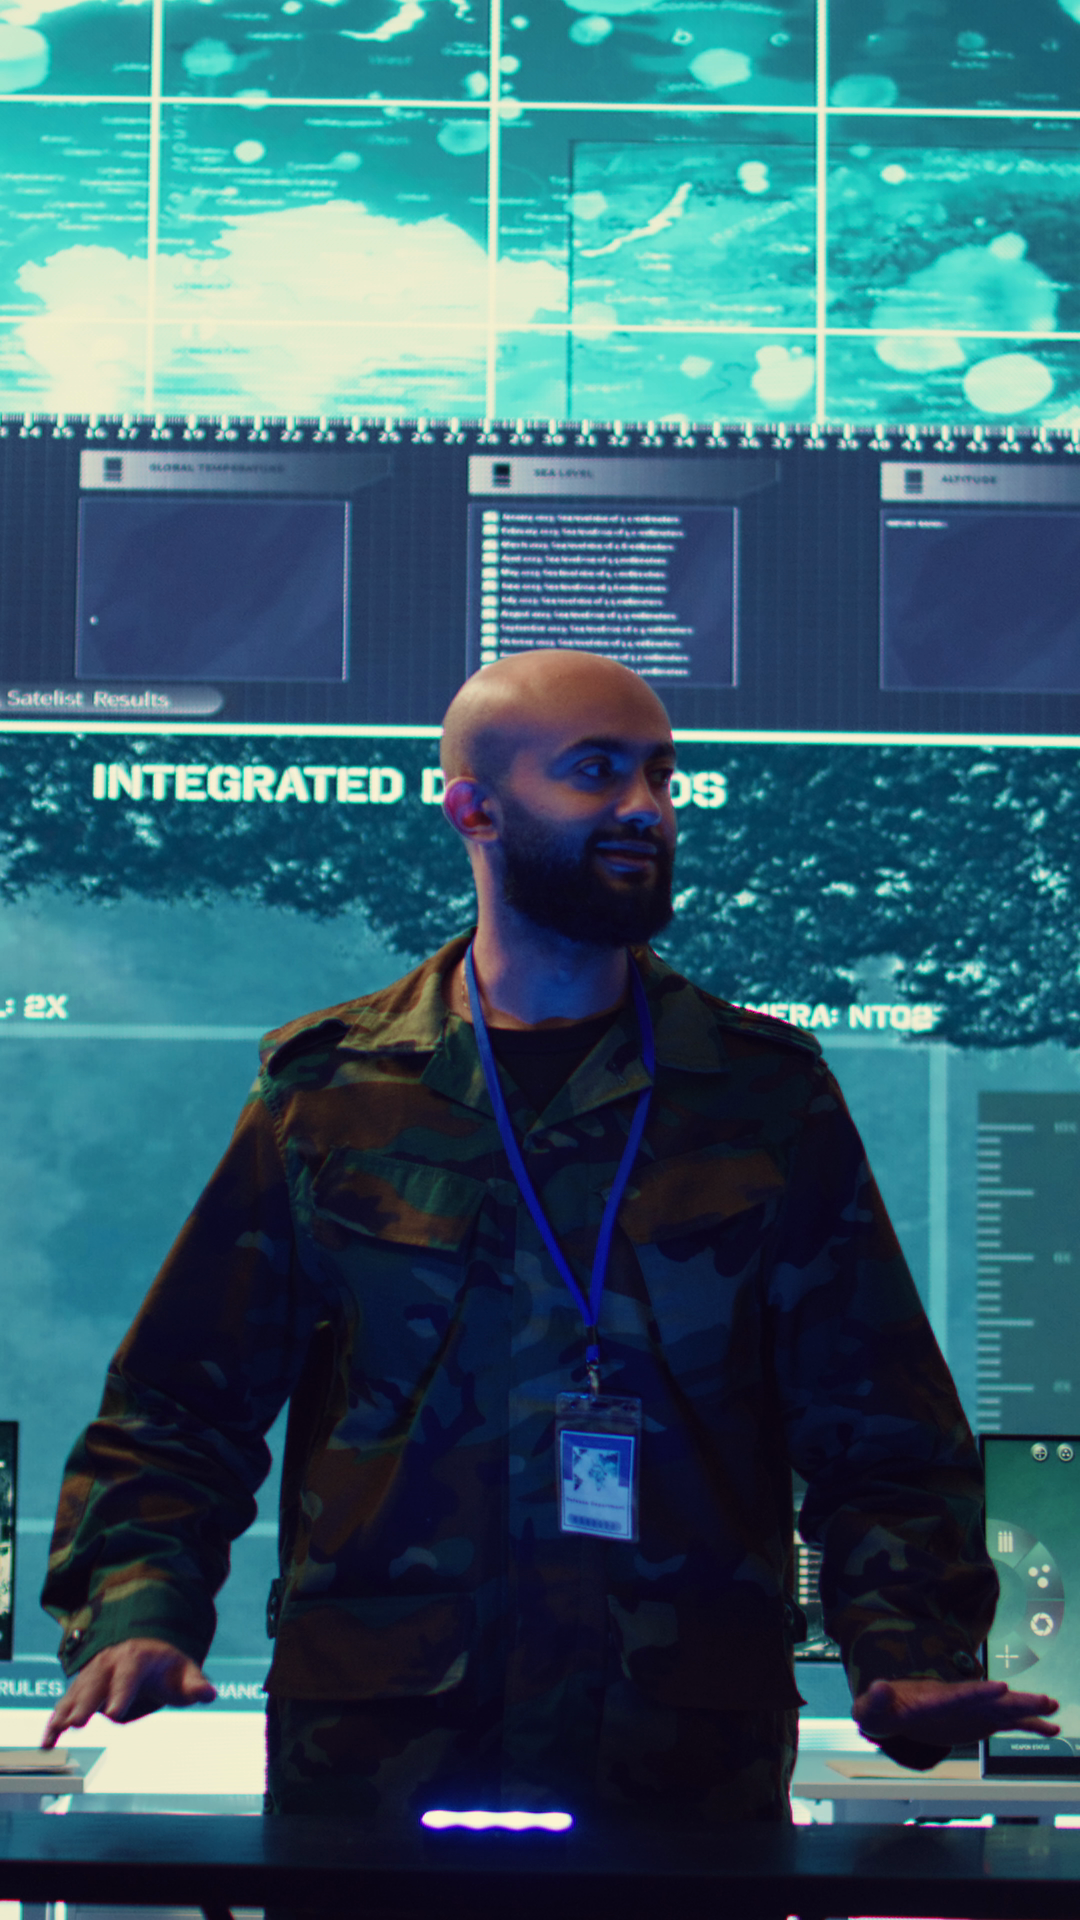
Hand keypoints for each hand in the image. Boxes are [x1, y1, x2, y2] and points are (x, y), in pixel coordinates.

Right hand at [42, 1638, 215, 1747]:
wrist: (144, 1645)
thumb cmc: (166, 1665)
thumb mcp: (184, 1671)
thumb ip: (195, 1684)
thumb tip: (210, 1693)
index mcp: (136, 1658)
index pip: (128, 1675)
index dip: (120, 1693)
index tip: (113, 1714)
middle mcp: (109, 1663)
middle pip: (95, 1682)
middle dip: (86, 1702)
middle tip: (76, 1723)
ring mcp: (92, 1674)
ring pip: (76, 1692)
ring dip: (65, 1711)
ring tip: (56, 1732)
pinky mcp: (81, 1688)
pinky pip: (64, 1704)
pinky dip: (54, 1721)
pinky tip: (46, 1743)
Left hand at [853, 1677, 1059, 1749]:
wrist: (895, 1711)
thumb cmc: (881, 1710)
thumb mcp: (873, 1708)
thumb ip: (876, 1698)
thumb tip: (878, 1686)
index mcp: (935, 1697)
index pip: (960, 1694)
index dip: (979, 1692)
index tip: (1002, 1687)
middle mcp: (960, 1701)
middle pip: (991, 1700)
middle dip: (1016, 1700)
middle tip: (1043, 1699)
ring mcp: (973, 1711)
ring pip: (1005, 1709)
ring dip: (1028, 1708)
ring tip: (1053, 1706)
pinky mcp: (980, 1722)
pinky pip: (1009, 1724)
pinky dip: (1030, 1725)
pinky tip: (1052, 1728)